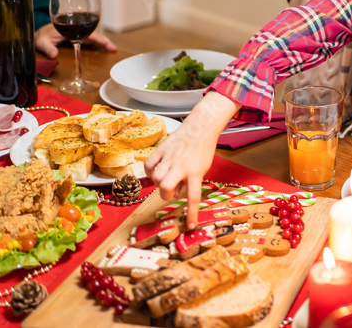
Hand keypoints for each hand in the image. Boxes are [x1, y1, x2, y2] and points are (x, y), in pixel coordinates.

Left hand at [34, 24, 116, 58]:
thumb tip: (54, 54)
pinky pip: (90, 37)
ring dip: (102, 40)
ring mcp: (77, 31)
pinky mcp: (77, 34)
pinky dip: (97, 41)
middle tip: (112, 48)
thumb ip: (48, 48)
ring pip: (93, 34)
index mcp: (70, 26)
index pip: (87, 32)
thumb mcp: (42, 42)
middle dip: (104, 39)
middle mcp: (76, 27)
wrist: (40, 33)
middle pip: (93, 32)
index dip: (97, 38)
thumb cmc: (41, 36)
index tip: (105, 43)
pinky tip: (103, 45)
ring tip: (111, 48)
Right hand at [144, 92, 238, 228]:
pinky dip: (150, 172)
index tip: (189, 225)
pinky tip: (156, 170)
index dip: (191, 214)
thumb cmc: (203, 148)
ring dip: (158, 183)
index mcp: (195, 172)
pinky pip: (148, 166)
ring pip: (155, 178)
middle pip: (165, 188)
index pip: (193, 198)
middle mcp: (181, 166)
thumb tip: (174, 193)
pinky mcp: (161, 149)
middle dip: (165, 195)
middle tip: (170, 192)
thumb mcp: (203, 168)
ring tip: (166, 178)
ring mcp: (169, 157)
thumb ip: (190, 181)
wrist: (200, 126)